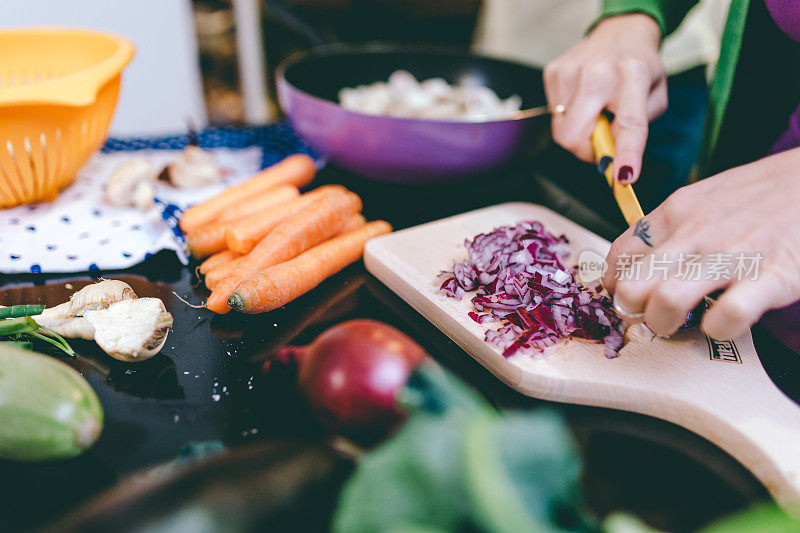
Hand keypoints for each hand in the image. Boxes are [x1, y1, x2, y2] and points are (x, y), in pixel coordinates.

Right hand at [544, 14, 666, 183]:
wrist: (620, 32)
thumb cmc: (639, 68)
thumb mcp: (655, 95)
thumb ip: (639, 127)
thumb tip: (614, 158)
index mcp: (633, 75)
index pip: (628, 123)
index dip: (624, 154)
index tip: (622, 178)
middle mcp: (598, 72)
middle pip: (575, 135)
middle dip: (586, 152)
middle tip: (601, 145)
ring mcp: (570, 72)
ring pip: (562, 130)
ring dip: (579, 132)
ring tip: (595, 114)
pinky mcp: (553, 73)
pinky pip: (555, 115)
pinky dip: (569, 116)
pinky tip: (583, 100)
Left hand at [603, 147, 799, 339]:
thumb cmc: (766, 193)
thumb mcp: (707, 198)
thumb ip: (674, 226)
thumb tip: (641, 260)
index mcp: (678, 211)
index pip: (620, 253)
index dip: (612, 282)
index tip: (619, 294)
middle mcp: (696, 234)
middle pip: (632, 284)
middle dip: (631, 309)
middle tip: (646, 314)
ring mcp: (731, 256)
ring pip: (666, 301)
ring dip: (664, 323)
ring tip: (679, 324)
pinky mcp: (771, 277)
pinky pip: (727, 316)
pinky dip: (719, 329)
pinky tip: (723, 323)